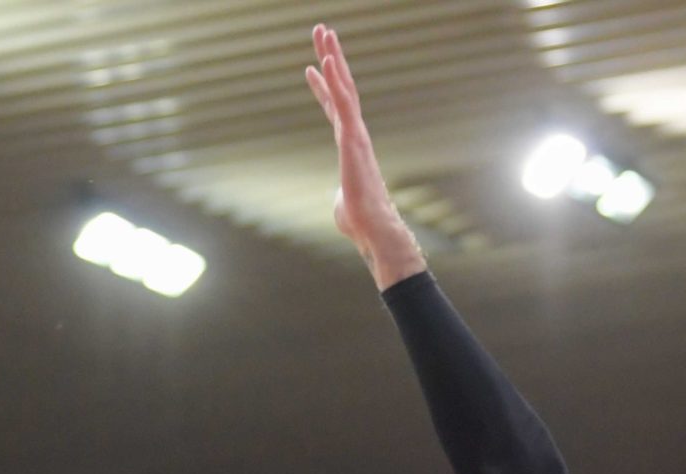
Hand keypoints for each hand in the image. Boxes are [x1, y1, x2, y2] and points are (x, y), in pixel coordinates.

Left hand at [303, 25, 425, 287]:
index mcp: (349, 144)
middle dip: (331, 57)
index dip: (323, 86)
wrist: (373, 230)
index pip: (334, 108)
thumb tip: (340, 199)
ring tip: (323, 32)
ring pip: (344, 87)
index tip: (312, 67)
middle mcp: (354, 133)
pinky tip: (326, 61)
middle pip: (342, 87)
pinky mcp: (353, 141)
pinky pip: (344, 104)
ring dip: (332, 58)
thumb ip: (340, 191)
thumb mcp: (341, 200)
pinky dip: (335, 81)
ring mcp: (355, 134)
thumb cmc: (358, 221)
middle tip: (322, 31)